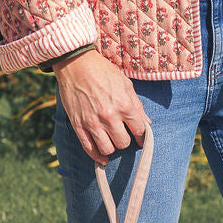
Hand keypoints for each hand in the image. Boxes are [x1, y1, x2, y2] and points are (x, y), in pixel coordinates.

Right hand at [54, 49, 150, 163]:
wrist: (75, 64)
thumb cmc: (103, 71)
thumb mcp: (126, 84)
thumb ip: (137, 106)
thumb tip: (147, 123)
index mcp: (124, 106)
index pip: (139, 131)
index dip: (142, 136)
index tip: (140, 138)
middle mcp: (109, 117)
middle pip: (123, 143)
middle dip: (125, 140)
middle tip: (123, 134)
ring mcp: (92, 122)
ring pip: (107, 149)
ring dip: (112, 147)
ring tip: (111, 140)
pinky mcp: (78, 125)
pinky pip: (89, 148)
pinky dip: (97, 156)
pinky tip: (102, 158)